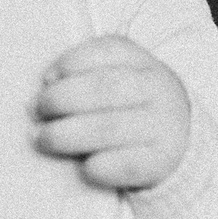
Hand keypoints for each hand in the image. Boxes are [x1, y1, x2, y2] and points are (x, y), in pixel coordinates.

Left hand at [32, 35, 191, 190]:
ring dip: (68, 134)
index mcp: (141, 61)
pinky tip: (84, 168)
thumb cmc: (130, 103)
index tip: (46, 78)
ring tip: (43, 139)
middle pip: (105, 89)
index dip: (72, 62)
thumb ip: (84, 75)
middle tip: (37, 110)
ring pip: (110, 127)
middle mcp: (157, 88)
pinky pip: (129, 164)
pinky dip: (101, 166)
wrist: (181, 136)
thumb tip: (45, 86)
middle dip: (63, 99)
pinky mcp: (164, 160)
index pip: (108, 50)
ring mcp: (164, 124)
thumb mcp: (117, 75)